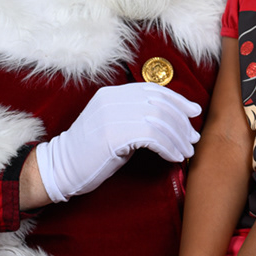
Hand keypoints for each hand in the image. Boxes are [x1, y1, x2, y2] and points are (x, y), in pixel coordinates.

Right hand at [35, 82, 201, 203]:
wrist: (61, 167)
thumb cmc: (91, 153)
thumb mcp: (113, 125)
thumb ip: (135, 116)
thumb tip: (172, 120)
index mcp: (112, 93)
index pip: (153, 88)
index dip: (177, 99)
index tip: (194, 112)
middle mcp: (112, 99)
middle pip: (159, 103)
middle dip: (181, 122)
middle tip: (193, 139)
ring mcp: (111, 115)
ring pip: (158, 120)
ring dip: (178, 138)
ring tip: (186, 151)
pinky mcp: (112, 135)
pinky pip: (152, 137)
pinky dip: (168, 147)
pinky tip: (173, 157)